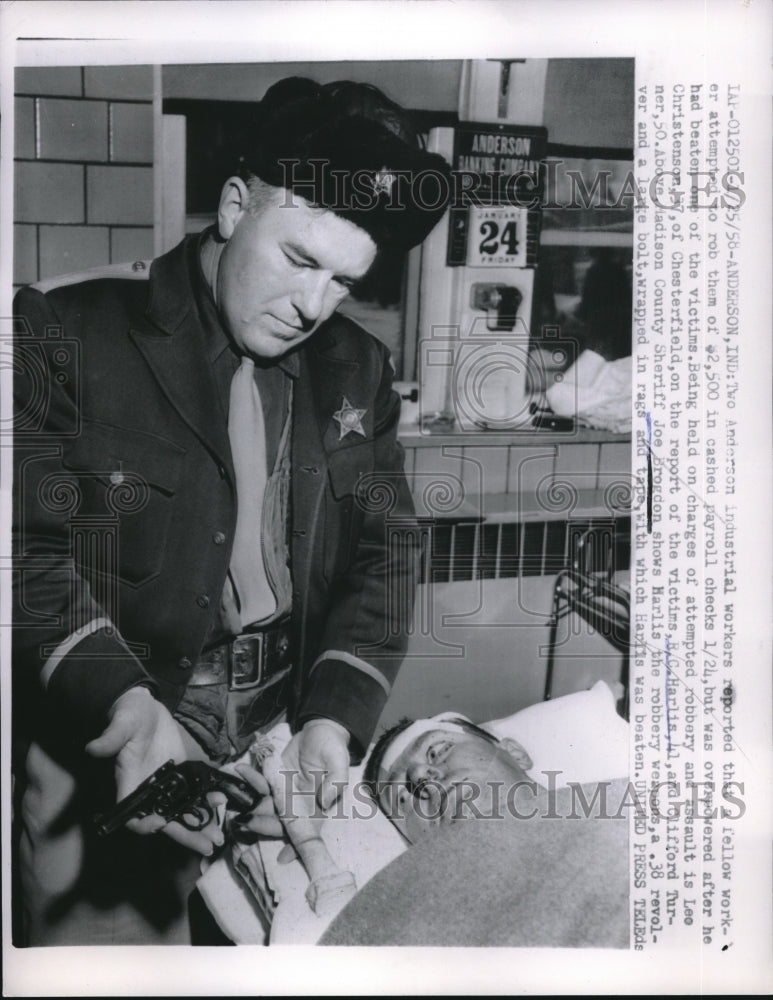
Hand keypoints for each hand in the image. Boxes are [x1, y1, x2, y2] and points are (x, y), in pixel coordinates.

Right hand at [85, 686, 225, 855]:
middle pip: (165, 822)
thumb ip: (111, 737)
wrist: (145, 705)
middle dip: (185, 835)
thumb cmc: (128, 714)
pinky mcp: (181, 774)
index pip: (134, 817)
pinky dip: (207, 801)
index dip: (145, 824)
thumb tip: (94, 747)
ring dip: (200, 825)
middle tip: (208, 847)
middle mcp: (148, 790)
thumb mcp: (122, 723)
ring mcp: (166, 784)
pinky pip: (194, 793)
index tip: (161, 823)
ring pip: (182, 812)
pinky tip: (222, 804)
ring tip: (218, 837)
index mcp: (130, 784)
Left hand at [233, 719, 349, 862]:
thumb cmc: (333, 747)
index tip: (282, 858)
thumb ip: (336, 780)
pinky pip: (260, 785)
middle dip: (263, 824)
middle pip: (280, 823)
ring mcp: (284, 795)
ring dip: (250, 806)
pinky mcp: (273, 781)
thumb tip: (325, 801)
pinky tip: (240, 770)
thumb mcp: (339, 760)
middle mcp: (299, 807)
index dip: (296, 846)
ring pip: (266, 807)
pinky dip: (250, 780)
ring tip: (235, 799)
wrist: (319, 730)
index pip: (308, 832)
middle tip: (245, 821)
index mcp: (318, 808)